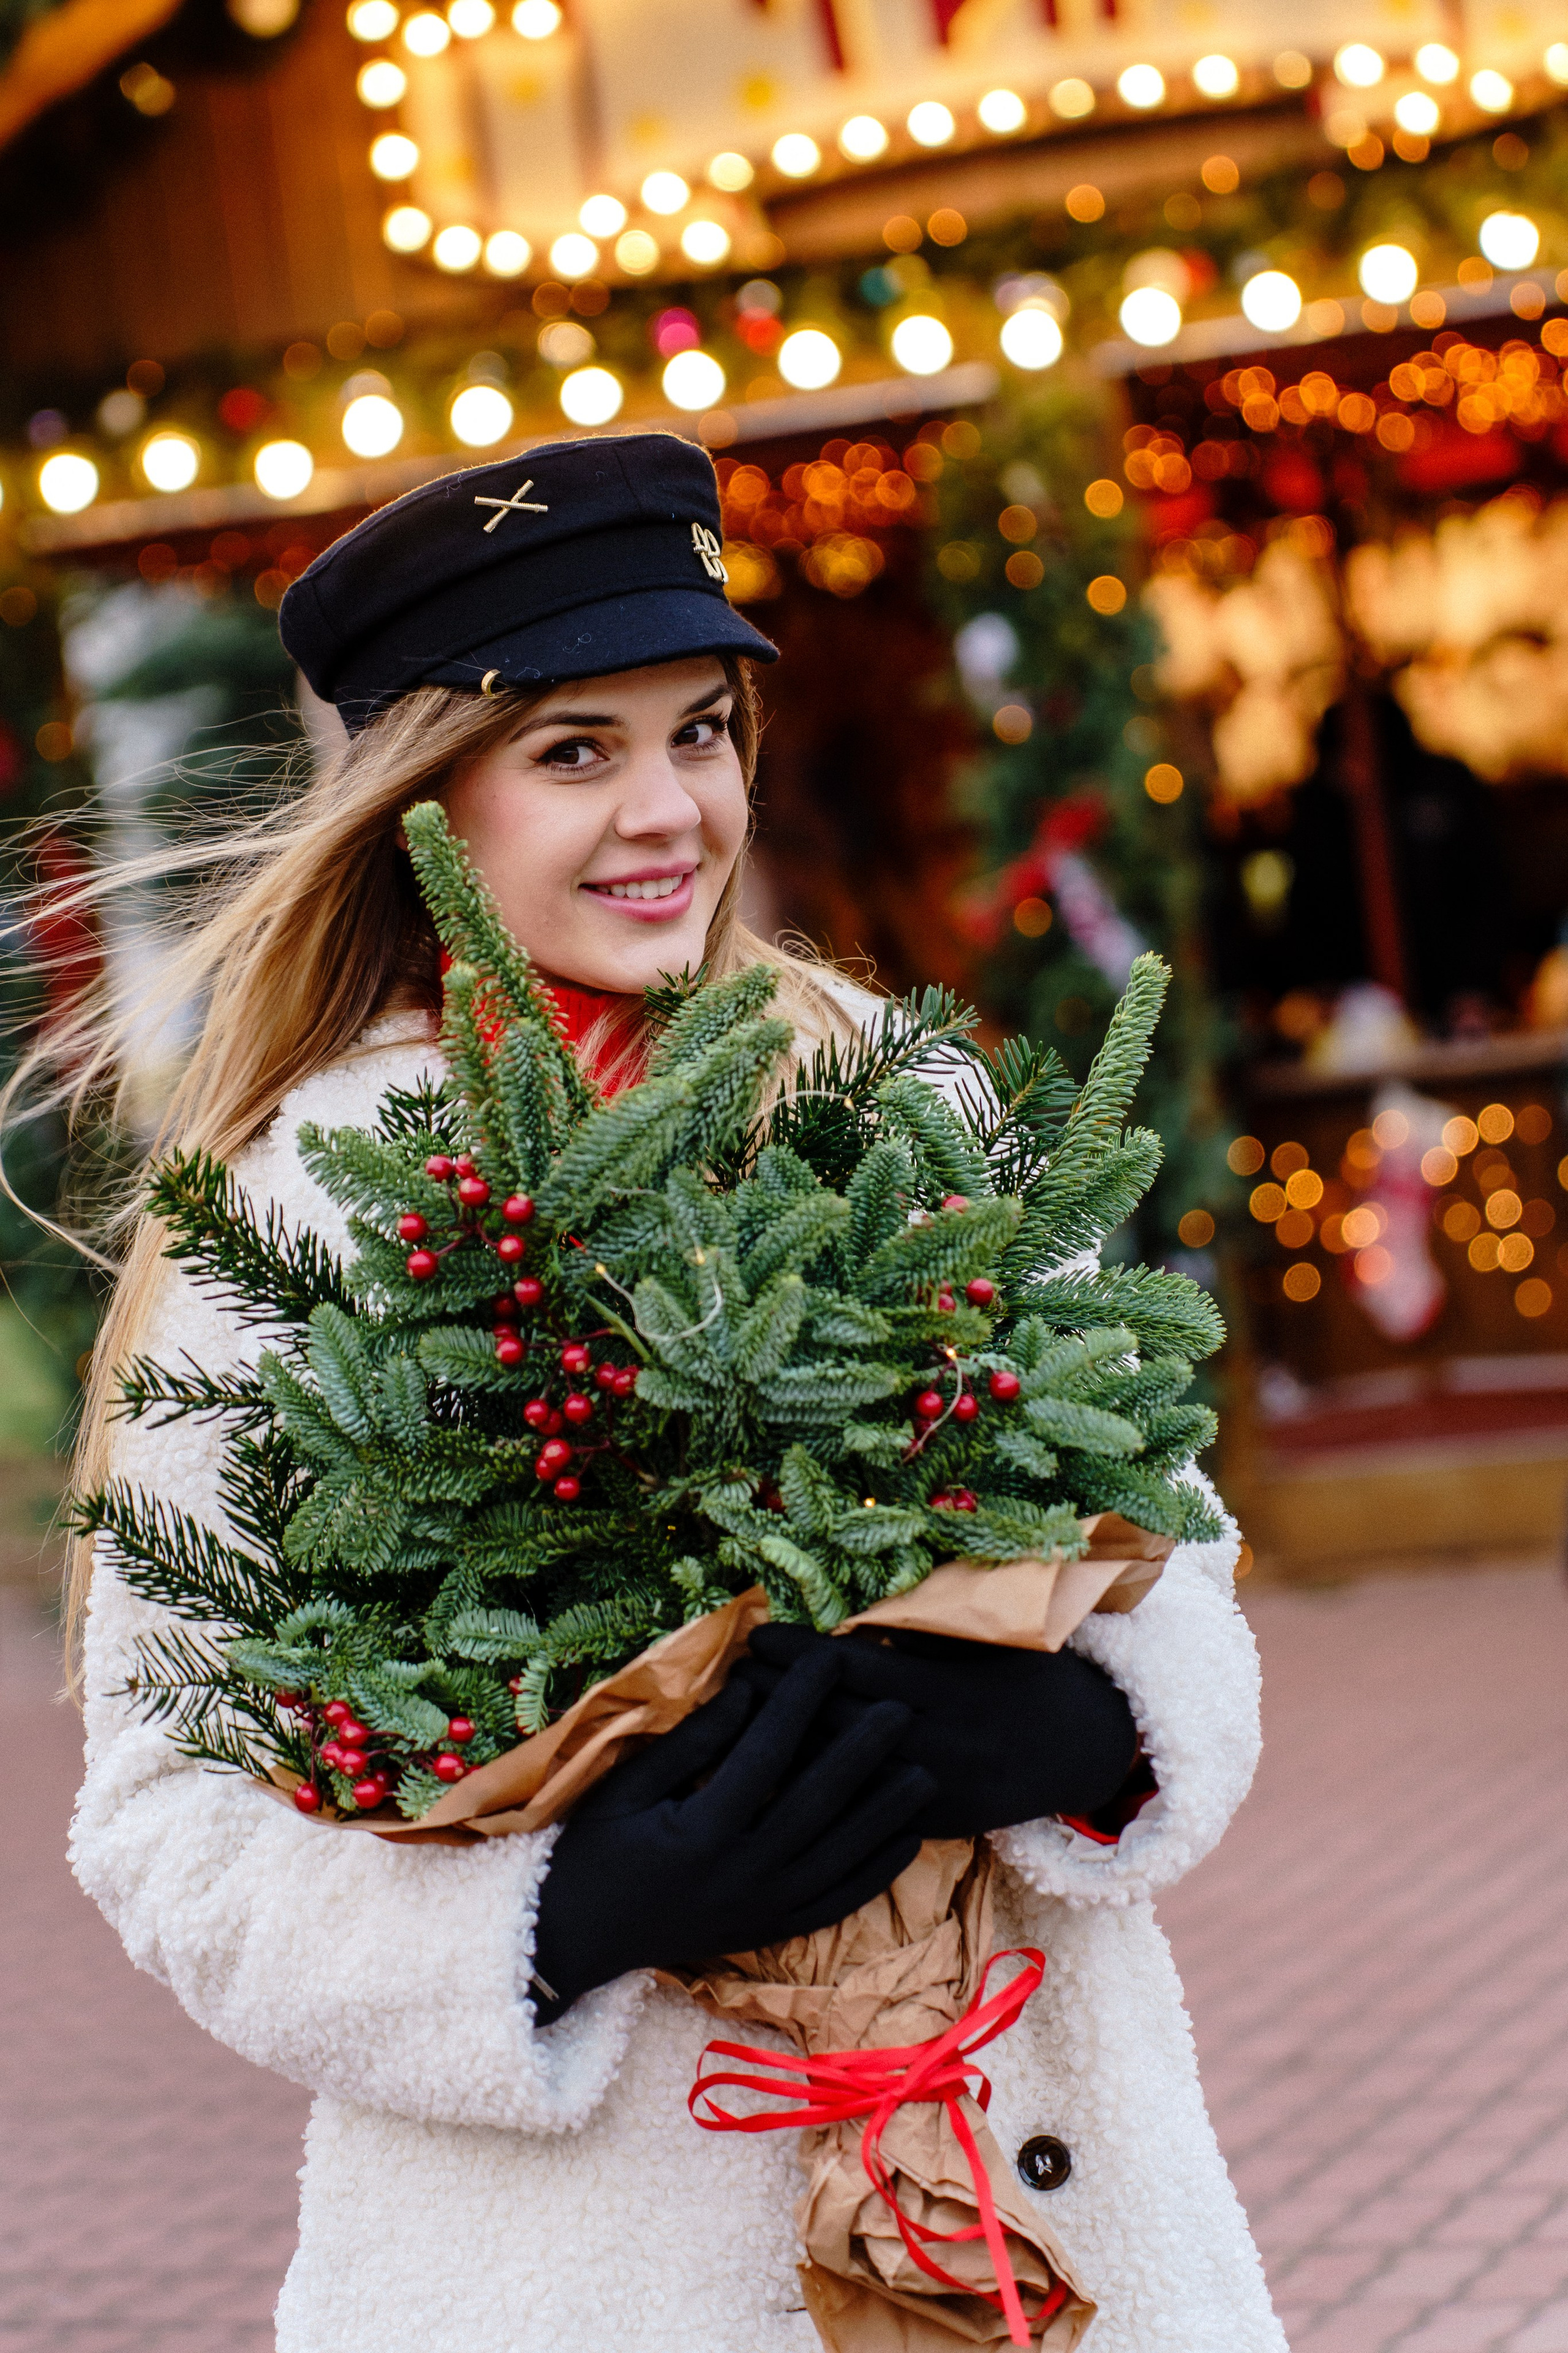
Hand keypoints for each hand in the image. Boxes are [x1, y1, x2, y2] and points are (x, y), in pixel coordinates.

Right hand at [530, 1647, 934, 2022]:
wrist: (576, 1942)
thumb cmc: (594, 1851)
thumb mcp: (626, 1788)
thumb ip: (692, 1743)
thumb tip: (749, 1692)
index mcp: (701, 1832)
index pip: (765, 1754)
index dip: (799, 1701)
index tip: (829, 1658)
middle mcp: (741, 1874)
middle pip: (817, 1804)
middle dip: (862, 1752)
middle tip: (901, 1708)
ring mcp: (760, 1910)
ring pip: (840, 1859)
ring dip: (885, 1815)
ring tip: (925, 1772)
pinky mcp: (770, 1933)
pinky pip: (836, 1904)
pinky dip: (875, 1874)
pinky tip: (907, 1841)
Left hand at [741, 1623, 1137, 1839]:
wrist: (1083, 1749)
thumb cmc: (1030, 1675)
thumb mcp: (989, 1640)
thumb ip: (925, 1630)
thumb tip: (856, 1612)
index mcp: (945, 1692)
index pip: (854, 1670)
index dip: (800, 1653)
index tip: (758, 1634)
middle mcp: (934, 1747)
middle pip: (835, 1722)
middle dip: (778, 1700)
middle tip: (730, 1674)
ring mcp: (932, 1795)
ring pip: (842, 1776)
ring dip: (786, 1751)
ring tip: (737, 1724)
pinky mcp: (932, 1829)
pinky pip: (864, 1817)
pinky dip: (820, 1800)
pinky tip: (774, 1785)